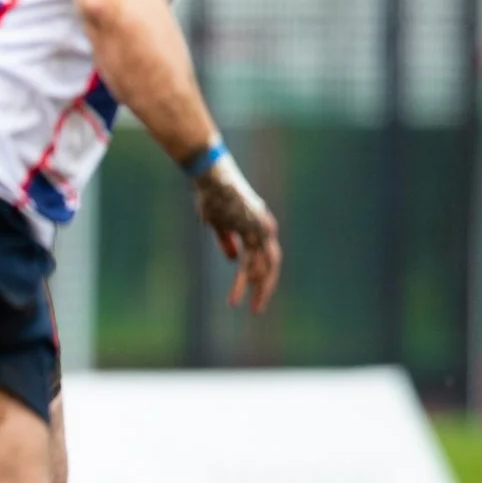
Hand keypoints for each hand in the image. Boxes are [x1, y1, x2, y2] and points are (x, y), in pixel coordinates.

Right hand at [193, 158, 281, 313]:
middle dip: (266, 287)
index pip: (264, 256)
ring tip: (254, 308)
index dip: (260, 275)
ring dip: (259, 287)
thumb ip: (227, 241)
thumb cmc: (211, 194)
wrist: (210, 174)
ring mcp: (260, 228)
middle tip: (258, 308)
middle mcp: (264, 228)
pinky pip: (253, 260)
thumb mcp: (218, 222)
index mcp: (259, 225)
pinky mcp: (251, 228)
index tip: (252, 291)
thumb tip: (233, 259)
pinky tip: (241, 293)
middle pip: (271, 264)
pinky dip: (247, 278)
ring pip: (264, 265)